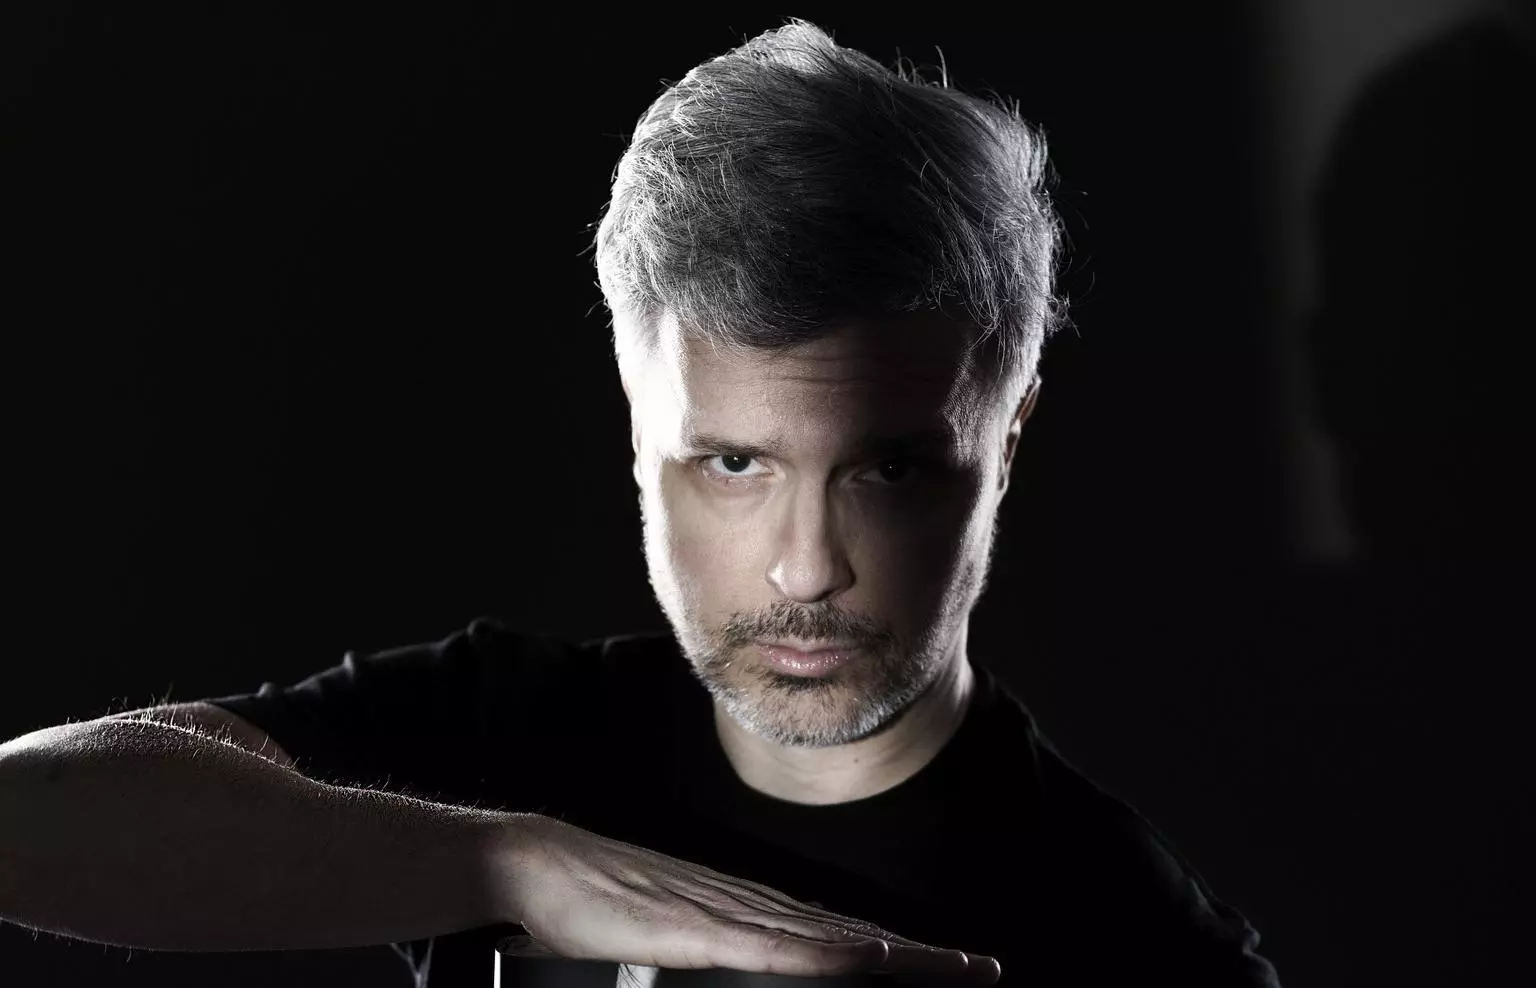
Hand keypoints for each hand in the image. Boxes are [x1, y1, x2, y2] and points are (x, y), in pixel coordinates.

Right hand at [500, 814, 1000, 982]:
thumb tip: (752, 966)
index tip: (946, 968)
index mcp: (747, 912)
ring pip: (827, 941)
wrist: (542, 864)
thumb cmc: (599, 904)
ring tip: (951, 968)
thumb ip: (713, 952)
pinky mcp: (696, 928)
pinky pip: (771, 947)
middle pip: (850, 937)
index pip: (837, 937)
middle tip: (982, 969)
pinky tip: (866, 959)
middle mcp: (751, 906)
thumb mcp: (668, 938)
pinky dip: (823, 955)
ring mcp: (726, 913)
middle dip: (919, 957)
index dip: (896, 955)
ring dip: (894, 956)